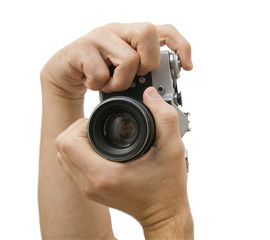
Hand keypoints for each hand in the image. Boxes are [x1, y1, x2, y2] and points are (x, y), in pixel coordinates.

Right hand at [40, 22, 191, 97]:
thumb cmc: (99, 73)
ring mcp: (100, 37)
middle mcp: (118, 31)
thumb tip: (161, 91)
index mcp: (132, 37)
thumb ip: (142, 74)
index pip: (164, 31)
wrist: (66, 73)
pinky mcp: (82, 49)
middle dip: (147, 63)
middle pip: (148, 33)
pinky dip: (100, 85)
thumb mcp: (124, 73)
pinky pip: (100, 71)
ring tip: (111, 85)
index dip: (180, 45)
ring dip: (121, 82)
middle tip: (135, 76)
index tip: (187, 66)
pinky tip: (94, 84)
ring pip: (127, 58)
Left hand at [55, 87, 192, 237]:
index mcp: (103, 174)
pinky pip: (71, 165)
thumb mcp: (173, 148)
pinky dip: (79, 152)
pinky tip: (99, 148)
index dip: (81, 124)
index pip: (68, 142)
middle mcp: (90, 183)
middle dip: (77, 129)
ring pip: (63, 156)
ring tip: (98, 135)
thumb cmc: (167, 187)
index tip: (100, 121)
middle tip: (99, 125)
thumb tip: (150, 95)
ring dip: (76, 140)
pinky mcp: (89, 189)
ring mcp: (87, 188)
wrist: (163, 212)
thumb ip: (164, 117)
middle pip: (61, 147)